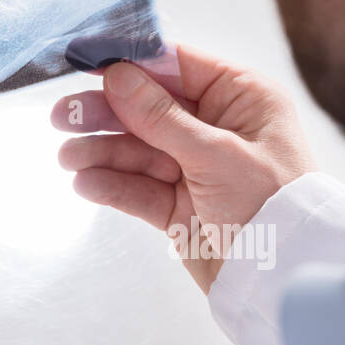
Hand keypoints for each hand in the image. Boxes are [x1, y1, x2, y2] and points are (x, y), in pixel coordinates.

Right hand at [52, 45, 314, 291]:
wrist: (283, 284)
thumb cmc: (272, 205)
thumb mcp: (216, 154)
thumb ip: (160, 117)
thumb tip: (117, 75)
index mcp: (241, 98)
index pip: (177, 67)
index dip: (130, 63)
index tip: (84, 60)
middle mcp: (216, 126)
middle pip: (147, 108)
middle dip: (104, 113)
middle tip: (61, 117)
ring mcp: (195, 167)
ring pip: (136, 149)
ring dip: (100, 151)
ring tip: (67, 158)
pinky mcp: (178, 205)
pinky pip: (137, 187)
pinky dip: (110, 184)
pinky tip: (84, 183)